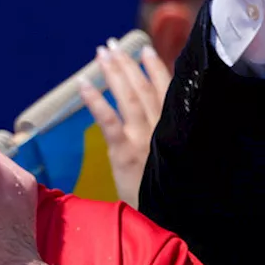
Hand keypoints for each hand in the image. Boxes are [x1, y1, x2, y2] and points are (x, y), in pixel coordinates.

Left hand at [78, 40, 170, 207]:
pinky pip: (108, 121)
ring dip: (114, 72)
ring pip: (128, 98)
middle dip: (128, 64)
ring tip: (103, 52)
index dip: (156, 69)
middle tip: (113, 44)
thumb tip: (165, 124)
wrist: (170, 220)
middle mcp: (160, 129)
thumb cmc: (174, 194)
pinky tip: (84, 84)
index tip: (146, 50)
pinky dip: (96, 101)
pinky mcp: (124, 152)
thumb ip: (173, 140)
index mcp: (175, 130)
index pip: (167, 92)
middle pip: (143, 89)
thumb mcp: (180, 163)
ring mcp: (142, 139)